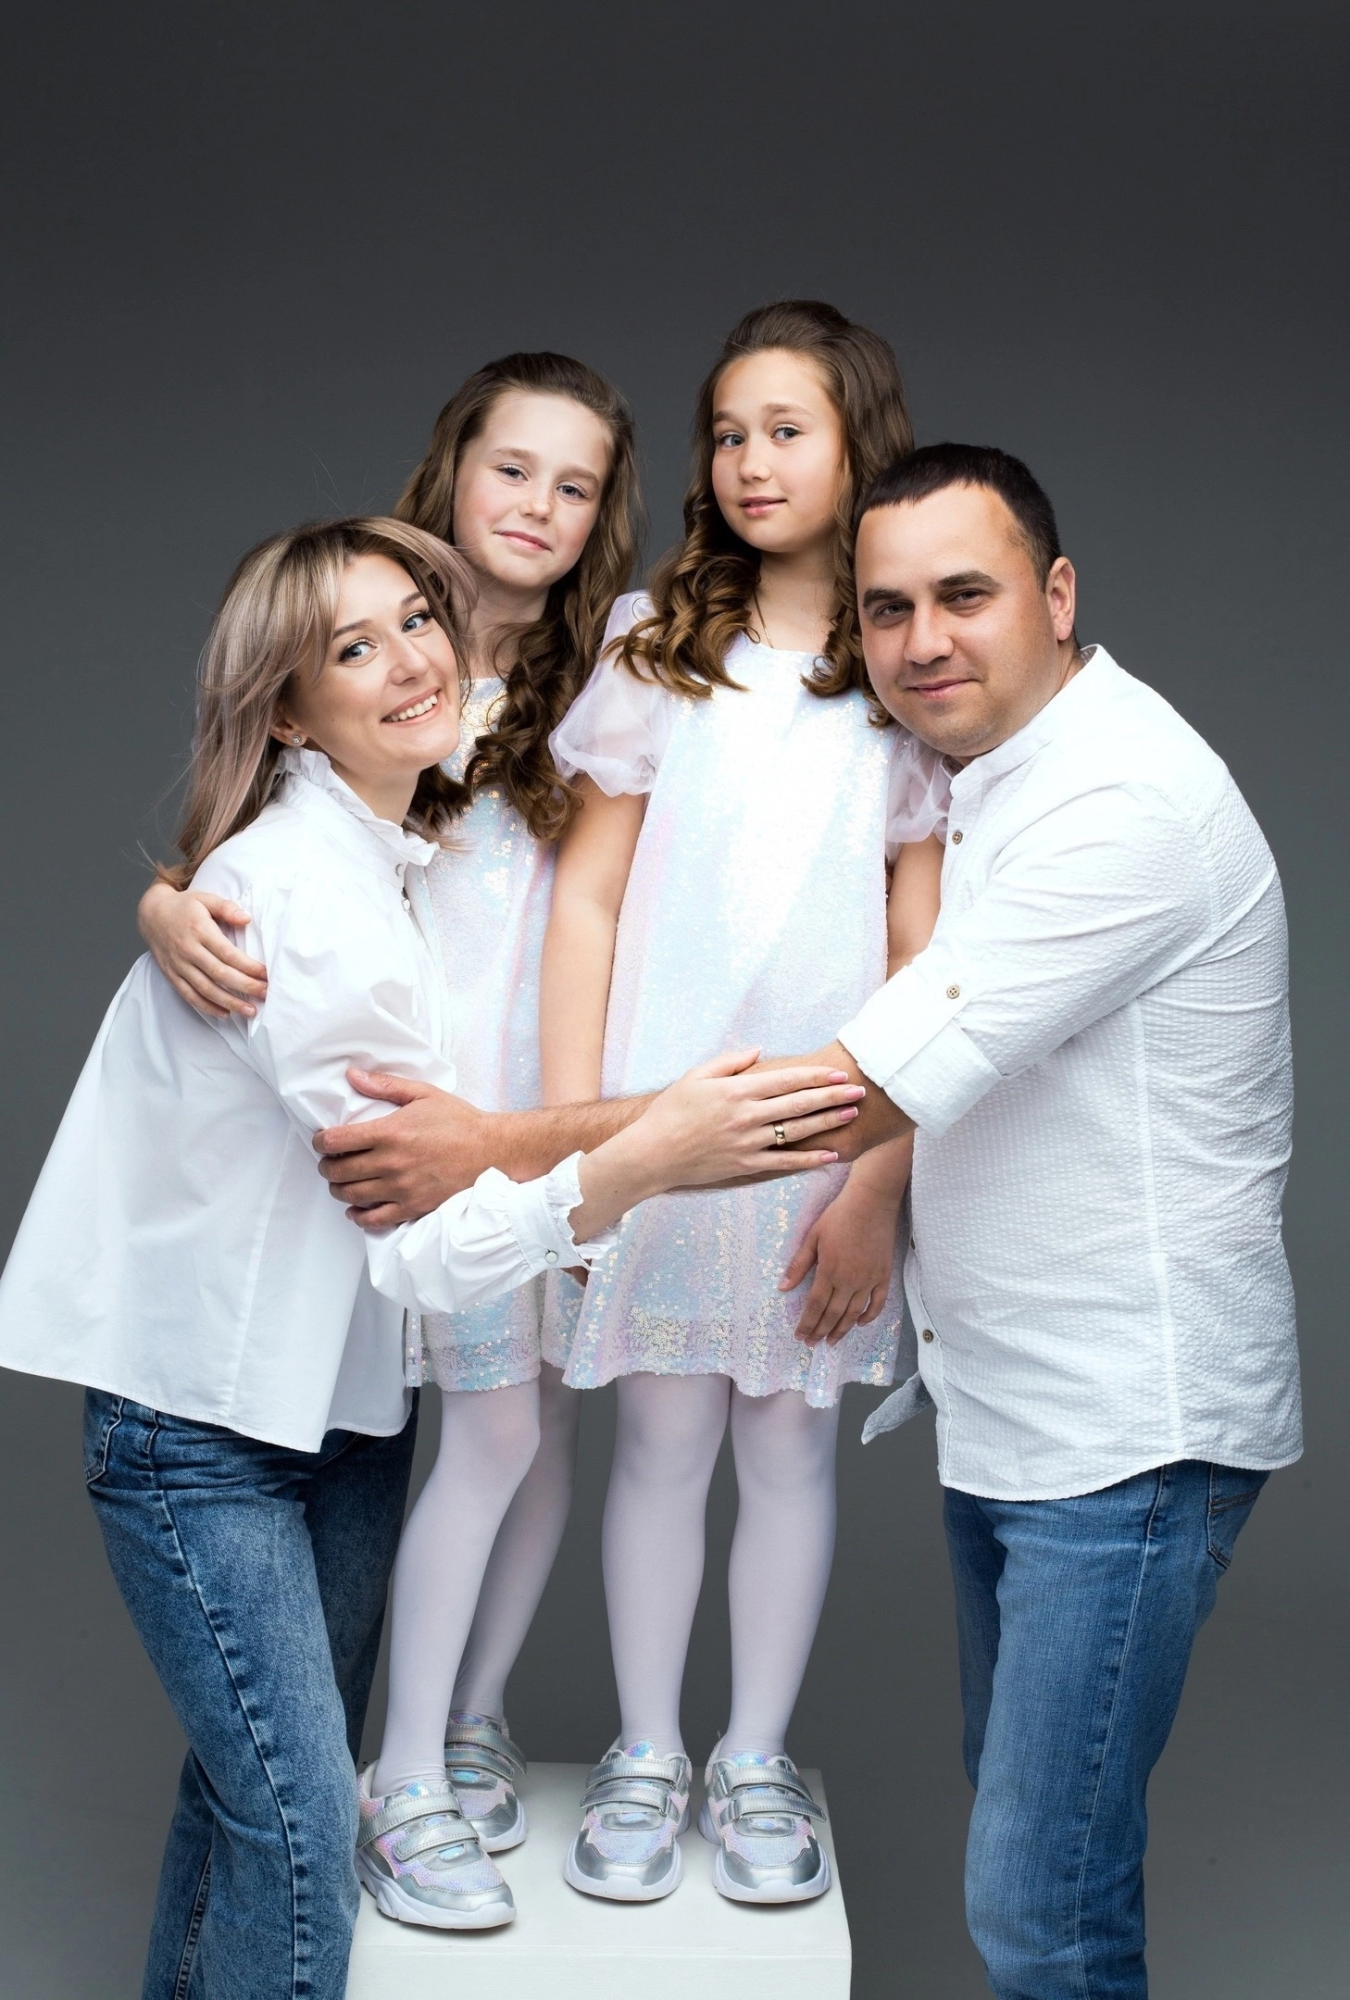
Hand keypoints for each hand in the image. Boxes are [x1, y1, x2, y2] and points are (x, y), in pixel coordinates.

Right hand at [138, 882, 267, 1018]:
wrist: (151, 913)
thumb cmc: (184, 906)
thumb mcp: (205, 898)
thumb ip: (226, 908)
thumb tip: (246, 919)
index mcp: (200, 930)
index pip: (227, 953)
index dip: (248, 966)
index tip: (265, 974)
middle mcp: (188, 950)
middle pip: (220, 974)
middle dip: (245, 986)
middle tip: (265, 994)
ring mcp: (178, 965)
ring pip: (206, 989)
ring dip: (229, 1002)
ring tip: (250, 1011)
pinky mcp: (172, 975)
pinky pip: (189, 995)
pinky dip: (207, 1007)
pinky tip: (225, 1013)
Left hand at [314, 1072, 492, 1226]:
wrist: (492, 1151)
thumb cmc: (460, 1122)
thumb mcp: (423, 1094)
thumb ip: (385, 1086)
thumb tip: (353, 1076)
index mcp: (390, 1132)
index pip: (336, 1140)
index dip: (320, 1141)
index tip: (322, 1140)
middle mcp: (391, 1162)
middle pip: (338, 1170)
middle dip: (326, 1166)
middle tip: (329, 1161)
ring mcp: (401, 1188)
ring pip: (351, 1195)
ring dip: (338, 1189)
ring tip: (341, 1182)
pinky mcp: (413, 1207)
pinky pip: (374, 1219)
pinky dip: (358, 1216)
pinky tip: (356, 1209)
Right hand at [641, 1049, 861, 1186]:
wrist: (652, 1153)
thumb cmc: (671, 1111)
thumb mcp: (696, 1076)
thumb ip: (730, 1062)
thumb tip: (760, 1051)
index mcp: (737, 1091)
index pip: (786, 1080)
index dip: (816, 1076)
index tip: (839, 1073)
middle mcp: (747, 1116)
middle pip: (799, 1104)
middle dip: (832, 1096)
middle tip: (860, 1090)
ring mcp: (748, 1143)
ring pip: (798, 1132)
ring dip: (828, 1122)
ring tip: (851, 1114)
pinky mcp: (746, 1165)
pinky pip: (784, 1163)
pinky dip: (809, 1160)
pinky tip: (830, 1154)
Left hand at [782, 1178, 902, 1345]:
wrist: (871, 1203)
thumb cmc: (838, 1217)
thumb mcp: (812, 1237)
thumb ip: (799, 1265)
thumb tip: (783, 1288)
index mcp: (829, 1272)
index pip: (815, 1306)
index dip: (807, 1324)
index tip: (801, 1336)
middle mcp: (849, 1281)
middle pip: (833, 1314)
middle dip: (821, 1331)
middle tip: (812, 1344)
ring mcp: (868, 1280)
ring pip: (854, 1314)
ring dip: (842, 1330)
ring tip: (832, 1342)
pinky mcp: (883, 1276)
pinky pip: (877, 1303)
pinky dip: (869, 1316)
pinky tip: (860, 1324)